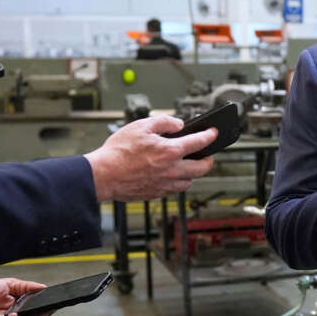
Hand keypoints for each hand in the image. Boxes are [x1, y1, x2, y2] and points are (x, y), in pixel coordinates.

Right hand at [84, 115, 216, 201]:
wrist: (103, 175)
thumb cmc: (118, 152)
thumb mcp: (140, 126)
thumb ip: (163, 122)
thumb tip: (178, 124)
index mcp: (170, 151)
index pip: (199, 142)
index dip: (210, 135)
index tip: (213, 133)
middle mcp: (172, 170)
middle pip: (203, 168)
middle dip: (209, 160)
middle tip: (206, 155)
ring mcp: (166, 184)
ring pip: (190, 181)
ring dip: (192, 173)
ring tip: (188, 165)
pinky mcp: (157, 194)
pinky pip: (175, 190)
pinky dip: (178, 182)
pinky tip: (172, 176)